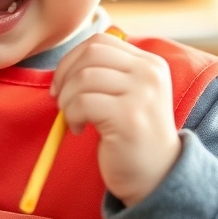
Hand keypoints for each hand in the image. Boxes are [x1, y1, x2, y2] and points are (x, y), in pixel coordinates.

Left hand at [51, 32, 180, 205]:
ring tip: (72, 117)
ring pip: (83, 77)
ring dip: (67, 99)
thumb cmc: (132, 135)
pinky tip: (80, 130)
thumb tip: (66, 62)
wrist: (156, 177)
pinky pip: (83, 103)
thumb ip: (107, 72)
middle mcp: (150, 73)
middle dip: (65, 75)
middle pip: (90, 54)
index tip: (63, 83)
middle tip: (61, 100)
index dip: (72, 59)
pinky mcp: (129, 116)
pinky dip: (72, 115)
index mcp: (150, 63)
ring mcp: (142, 94)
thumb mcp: (128, 94)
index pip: (100, 41)